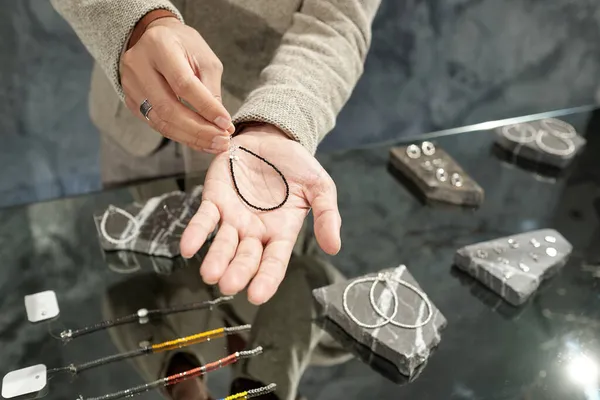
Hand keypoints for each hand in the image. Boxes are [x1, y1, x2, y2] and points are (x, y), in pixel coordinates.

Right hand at [120, 17, 233, 152]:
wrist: (156, 39)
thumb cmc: (185, 46)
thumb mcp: (204, 59)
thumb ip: (210, 89)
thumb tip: (221, 124)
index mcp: (159, 46)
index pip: (183, 84)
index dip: (206, 107)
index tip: (226, 124)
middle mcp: (138, 65)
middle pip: (168, 108)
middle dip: (199, 130)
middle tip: (222, 141)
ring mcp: (130, 85)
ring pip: (161, 122)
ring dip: (191, 138)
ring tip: (215, 145)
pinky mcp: (131, 101)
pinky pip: (157, 124)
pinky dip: (181, 136)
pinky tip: (199, 141)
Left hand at [180, 125, 341, 304]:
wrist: (273, 138)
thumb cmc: (296, 166)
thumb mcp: (320, 187)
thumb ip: (327, 215)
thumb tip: (334, 247)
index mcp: (281, 232)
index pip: (274, 261)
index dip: (266, 279)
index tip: (257, 296)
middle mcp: (255, 231)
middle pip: (245, 257)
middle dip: (237, 271)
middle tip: (229, 285)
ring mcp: (233, 217)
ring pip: (223, 243)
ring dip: (216, 259)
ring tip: (209, 273)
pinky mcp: (215, 199)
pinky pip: (204, 219)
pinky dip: (196, 233)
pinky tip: (188, 247)